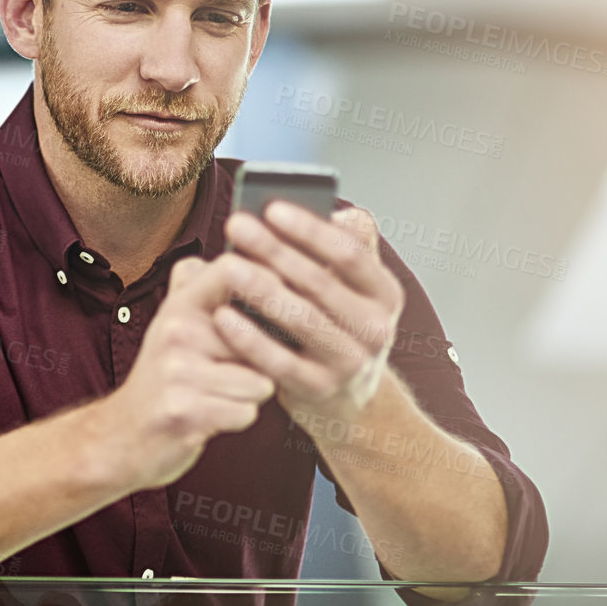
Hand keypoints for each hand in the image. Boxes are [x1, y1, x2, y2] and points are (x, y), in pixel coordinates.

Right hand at [94, 255, 275, 492]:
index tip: (285, 294)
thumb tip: (217, 254)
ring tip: (216, 395)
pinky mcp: (185, 411)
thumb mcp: (170, 325)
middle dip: (259, 362)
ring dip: (249, 394)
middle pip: (260, 339)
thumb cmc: (160, 381)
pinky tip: (210, 416)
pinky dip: (237, 418)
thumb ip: (195, 289)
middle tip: (230, 371)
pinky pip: (247, 412)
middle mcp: (176, 332)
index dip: (268, 278)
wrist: (121, 437)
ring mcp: (178, 372)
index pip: (232, 270)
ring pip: (260, 380)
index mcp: (180, 307)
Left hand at [214, 202, 403, 429]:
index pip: (350, 253)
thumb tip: (337, 212)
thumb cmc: (337, 323)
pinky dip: (249, 338)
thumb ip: (350, 245)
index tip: (271, 208)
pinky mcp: (320, 389)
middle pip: (320, 282)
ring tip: (226, 266)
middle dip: (274, 250)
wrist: (348, 397)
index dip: (310, 229)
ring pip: (301, 320)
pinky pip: (280, 361)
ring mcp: (350, 362)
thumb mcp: (354, 287)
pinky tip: (222, 315)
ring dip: (261, 290)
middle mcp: (376, 328)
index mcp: (385, 293)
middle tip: (235, 224)